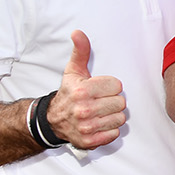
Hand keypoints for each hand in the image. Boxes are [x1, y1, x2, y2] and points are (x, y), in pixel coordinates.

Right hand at [46, 30, 127, 149]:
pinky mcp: (90, 141)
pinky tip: (99, 124)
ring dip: (112, 116)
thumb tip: (78, 32)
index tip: (99, 89)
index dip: (110, 86)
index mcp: (82, 91)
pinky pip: (115, 134)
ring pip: (120, 118)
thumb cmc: (68, 93)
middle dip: (112, 101)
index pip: (117, 86)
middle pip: (121, 102)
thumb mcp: (73, 71)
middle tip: (100, 101)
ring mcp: (86, 127)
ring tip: (100, 112)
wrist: (53, 120)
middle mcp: (84, 110)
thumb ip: (81, 51)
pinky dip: (109, 130)